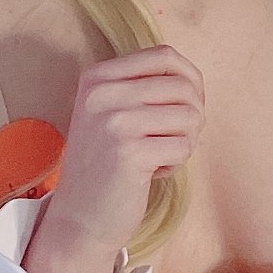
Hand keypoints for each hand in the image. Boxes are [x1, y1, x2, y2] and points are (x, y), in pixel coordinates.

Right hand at [41, 46, 205, 259]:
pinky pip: (184, 147)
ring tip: (156, 155)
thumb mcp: (112, 111)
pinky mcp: (129, 153)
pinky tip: (149, 173)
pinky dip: (175, 163)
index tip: (181, 107)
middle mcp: (102, 93)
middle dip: (191, 116)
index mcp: (97, 76)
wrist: (78, 217)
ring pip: (191, 116)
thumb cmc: (106, 163)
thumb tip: (194, 78)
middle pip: (184, 87)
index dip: (189, 80)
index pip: (165, 56)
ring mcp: (114, 122)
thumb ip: (145, 87)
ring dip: (184, 141)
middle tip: (169, 139)